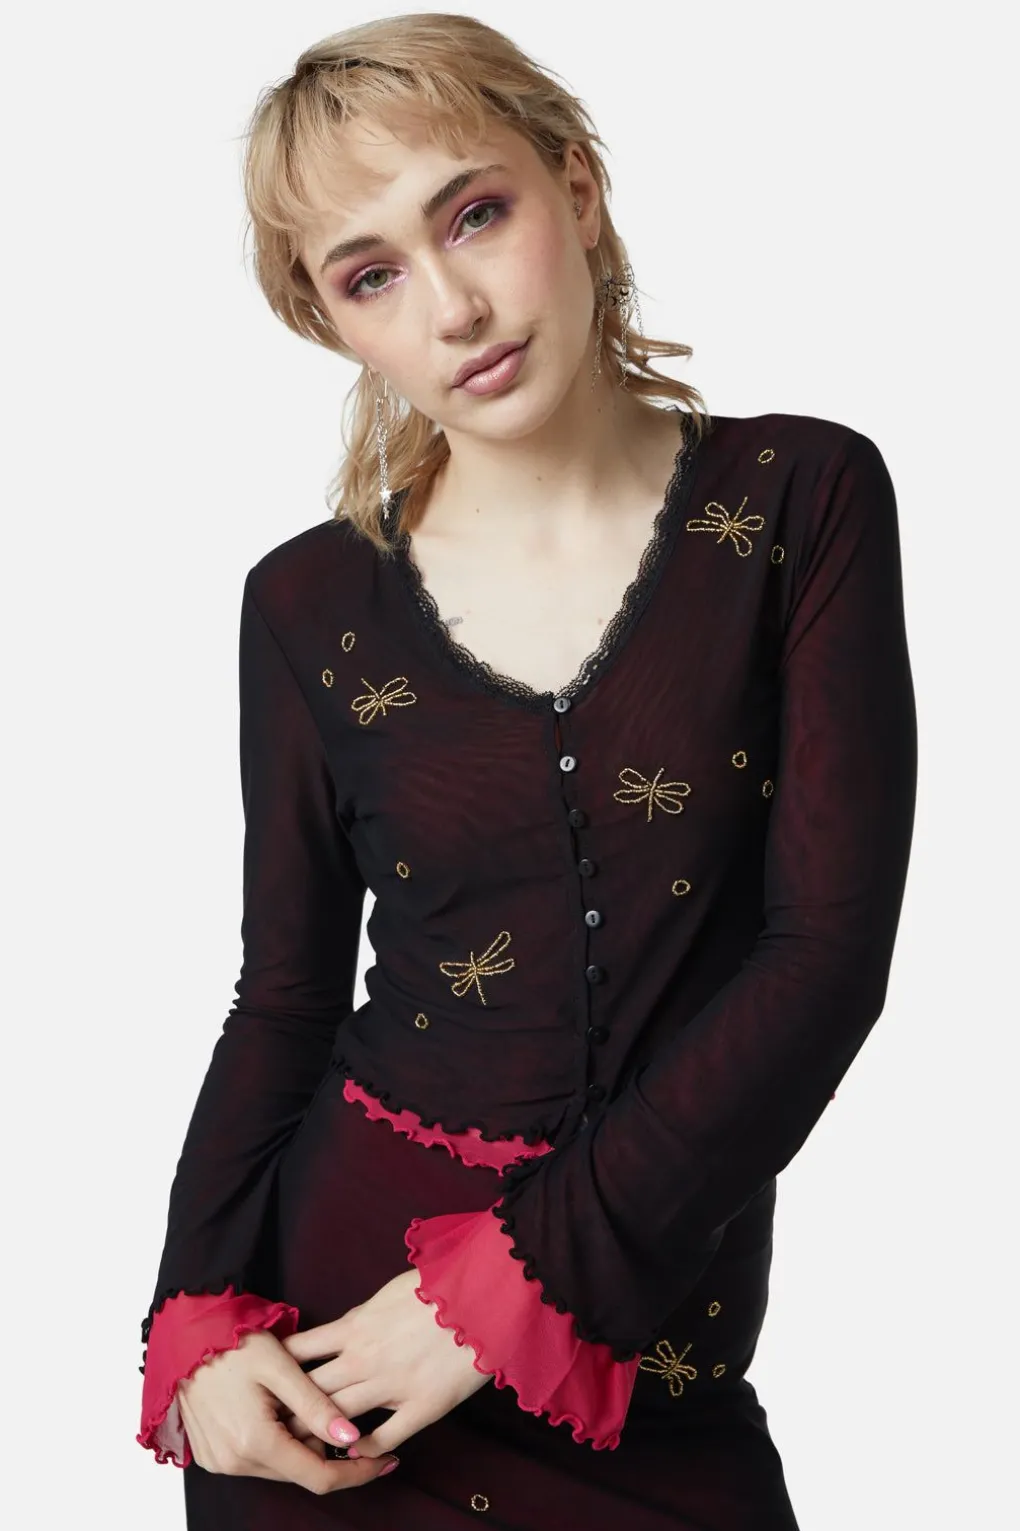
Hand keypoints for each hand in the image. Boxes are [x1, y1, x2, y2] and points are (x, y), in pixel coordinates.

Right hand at [176, 1327, 398, 1491]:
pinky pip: (257, 1460)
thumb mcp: (281, 1365)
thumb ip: (317, 1405)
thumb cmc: (232, 1341)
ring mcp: (219, 1461)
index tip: (386, 1461)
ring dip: (304, 1448)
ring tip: (323, 1417)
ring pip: (279, 1467)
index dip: (356, 1472)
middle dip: (333, 1458)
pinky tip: (289, 1417)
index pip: (318, 1477)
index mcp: (255, 1441)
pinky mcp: (211, 1454)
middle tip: (360, 1434)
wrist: (183, 1336)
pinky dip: (279, 1444)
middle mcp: (234, 1461)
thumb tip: (351, 1438)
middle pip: (300, 1473)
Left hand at [280, 1268, 492, 1458]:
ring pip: (338, 1418)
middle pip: (310, 1391)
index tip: (266, 1379)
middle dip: (286, 1410)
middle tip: (269, 1425)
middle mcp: (365, 1358)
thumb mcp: (391, 1289)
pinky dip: (363, 1450)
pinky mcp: (422, 1406)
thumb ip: (364, 1314)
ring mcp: (391, 1385)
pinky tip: (355, 1454)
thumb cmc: (442, 1283)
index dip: (280, 1368)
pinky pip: (383, 1437)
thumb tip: (346, 1327)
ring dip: (317, 1434)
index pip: (301, 1351)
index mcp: (355, 1325)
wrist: (487, 1293)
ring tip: (300, 1448)